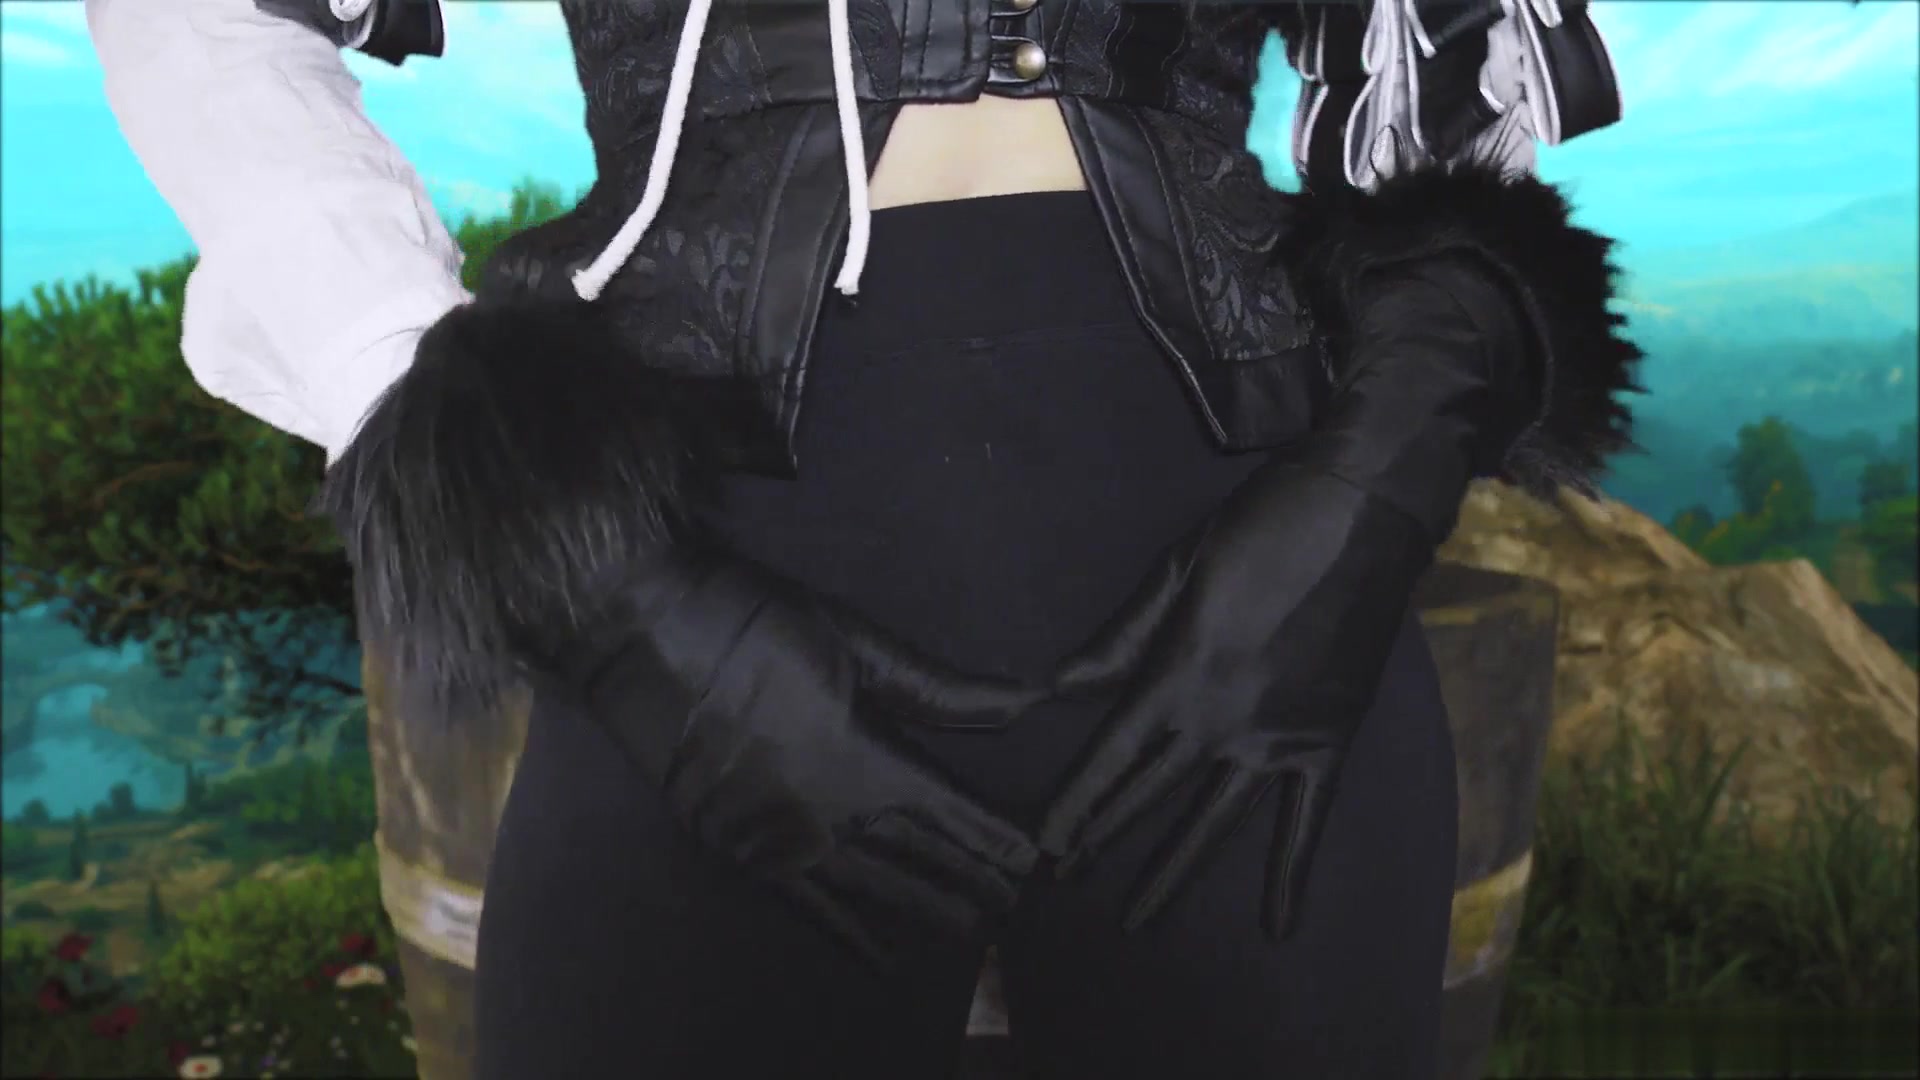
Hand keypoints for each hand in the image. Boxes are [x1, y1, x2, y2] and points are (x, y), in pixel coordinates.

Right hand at [550, 549, 1046, 967]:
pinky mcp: (735, 847)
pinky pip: (803, 904)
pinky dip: (844, 933)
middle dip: (969, 879)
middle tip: (1014, 906)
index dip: (990, 834)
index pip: (945, 807)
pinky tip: (880, 957)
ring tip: (972, 931)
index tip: (1031, 858)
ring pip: (871, 887)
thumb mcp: (853, 642)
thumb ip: (934, 687)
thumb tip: (1022, 703)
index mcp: (859, 755)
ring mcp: (778, 837)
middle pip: (916, 854)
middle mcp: (825, 811)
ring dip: (923, 907)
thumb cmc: (752, 621)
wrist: (639, 631)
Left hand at [1037, 463, 1431, 939]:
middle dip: (1104, 838)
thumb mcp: (1178, 567)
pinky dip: (1291, 873)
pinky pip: (1306, 819)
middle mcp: (1223, 718)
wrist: (1364, 511)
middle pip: (1151, 794)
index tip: (1045, 845)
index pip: (1113, 756)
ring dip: (1173, 872)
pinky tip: (1277, 926)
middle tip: (1064, 882)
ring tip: (1135, 923)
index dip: (1076, 803)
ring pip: (1215, 821)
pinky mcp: (1329, 740)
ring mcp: (1279, 736)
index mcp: (1179, 672)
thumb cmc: (1262, 526)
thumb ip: (1123, 637)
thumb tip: (1062, 686)